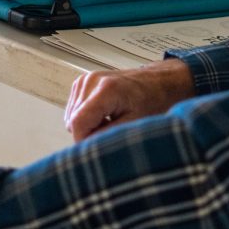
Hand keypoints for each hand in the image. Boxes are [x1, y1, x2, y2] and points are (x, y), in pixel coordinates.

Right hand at [64, 58, 196, 141]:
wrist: (157, 83)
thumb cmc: (152, 101)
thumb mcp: (134, 124)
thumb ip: (108, 136)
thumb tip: (87, 149)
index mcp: (106, 89)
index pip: (77, 123)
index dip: (85, 140)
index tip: (99, 145)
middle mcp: (92, 81)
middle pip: (72, 121)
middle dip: (89, 132)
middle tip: (112, 130)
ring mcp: (85, 79)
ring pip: (71, 117)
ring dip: (88, 124)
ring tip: (110, 120)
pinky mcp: (82, 83)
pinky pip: (74, 110)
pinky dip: (87, 116)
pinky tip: (104, 114)